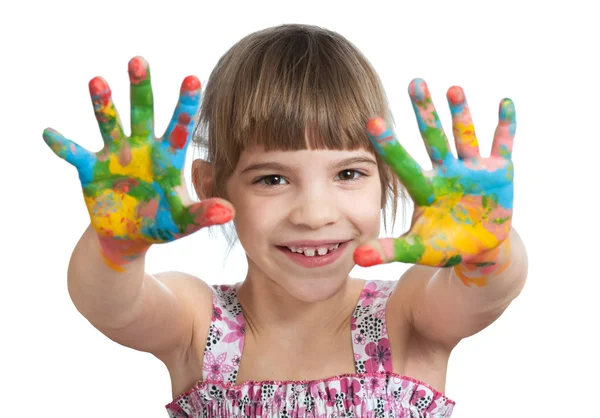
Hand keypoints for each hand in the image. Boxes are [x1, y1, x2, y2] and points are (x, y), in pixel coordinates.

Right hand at [43, 56, 233, 269]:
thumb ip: (203, 214)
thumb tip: (229, 213)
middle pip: (142, 112)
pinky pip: (75, 153)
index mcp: (168, 157)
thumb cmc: (161, 223)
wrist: (129, 236)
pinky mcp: (90, 169)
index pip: (180, 127)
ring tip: (97, 81)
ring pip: (110, 123)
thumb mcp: (182, 221)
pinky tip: (50, 133)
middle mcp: (142, 148)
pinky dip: (62, 145)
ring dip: (103, 104)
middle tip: (138, 61)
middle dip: (140, 88)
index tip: (192, 78)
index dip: (185, 104)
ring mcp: (115, 155)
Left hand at [354, 79, 514, 266]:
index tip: (371, 121)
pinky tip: (505, 103)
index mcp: (424, 188)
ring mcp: (472, 170)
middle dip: (425, 112)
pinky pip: (502, 145)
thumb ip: (388, 250)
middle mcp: (446, 172)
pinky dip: (505, 126)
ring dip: (461, 114)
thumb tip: (356, 257)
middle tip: (414, 83)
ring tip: (452, 89)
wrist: (479, 249)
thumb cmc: (444, 245)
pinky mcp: (499, 172)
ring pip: (464, 136)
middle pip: (432, 138)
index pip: (402, 163)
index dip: (389, 145)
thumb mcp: (417, 249)